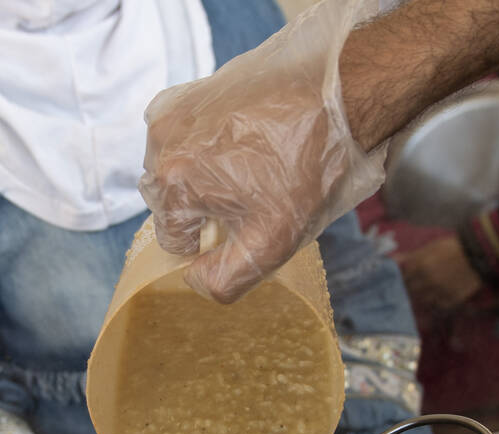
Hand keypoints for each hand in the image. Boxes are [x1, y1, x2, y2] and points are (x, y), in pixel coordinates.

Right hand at [139, 0, 386, 303]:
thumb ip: (224, 278)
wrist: (336, 95)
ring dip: (203, 173)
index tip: (245, 222)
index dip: (211, 241)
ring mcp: (175, 111)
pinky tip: (245, 138)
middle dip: (203, 205)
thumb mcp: (272, 243)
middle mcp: (161, 143)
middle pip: (169, 199)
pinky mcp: (192, 89)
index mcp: (172, 183)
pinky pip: (186, 133)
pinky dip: (207, 142)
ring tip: (252, 164)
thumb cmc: (307, 166)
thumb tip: (194, 280)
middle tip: (252, 195)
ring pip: (176, 165)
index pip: (172, 238)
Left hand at [396, 237, 482, 309]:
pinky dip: (436, 303)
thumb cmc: (452, 247)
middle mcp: (426, 279)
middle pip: (411, 291)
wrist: (477, 254)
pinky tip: (439, 297)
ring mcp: (439, 291)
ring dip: (423, 298)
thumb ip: (410, 256)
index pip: (403, 278)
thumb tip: (392, 260)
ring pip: (423, 300)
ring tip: (428, 293)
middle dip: (411, 289)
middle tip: (416, 287)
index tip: (406, 280)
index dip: (404, 279)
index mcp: (419, 265)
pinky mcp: (451, 299)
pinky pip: (438, 306)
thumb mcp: (430, 248)